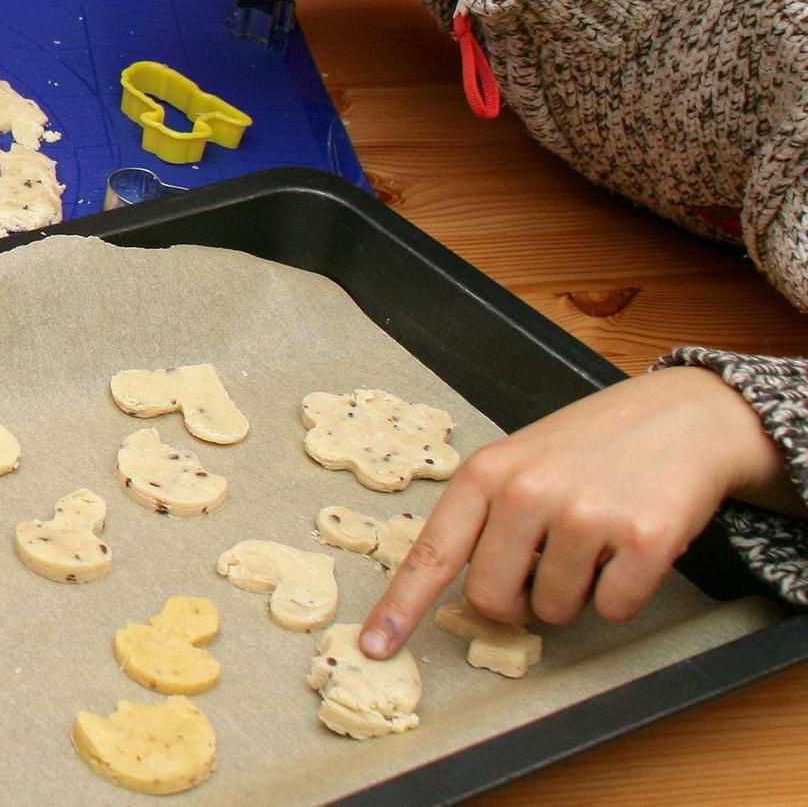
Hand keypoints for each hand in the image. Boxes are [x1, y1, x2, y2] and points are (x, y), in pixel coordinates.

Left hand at [358, 365, 789, 658]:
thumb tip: (466, 593)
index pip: (432, 552)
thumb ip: (488, 516)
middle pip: (492, 599)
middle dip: (517, 601)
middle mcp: (527, 491)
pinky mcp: (643, 537)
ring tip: (596, 541)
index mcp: (486, 473)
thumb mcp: (522, 461)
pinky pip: (614, 607)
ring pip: (554, 610)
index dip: (401, 606)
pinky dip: (624, 592)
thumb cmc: (593, 446)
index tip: (375, 645)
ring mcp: (585, 514)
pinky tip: (632, 545)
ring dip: (575, 593)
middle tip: (547, 565)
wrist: (685, 416)